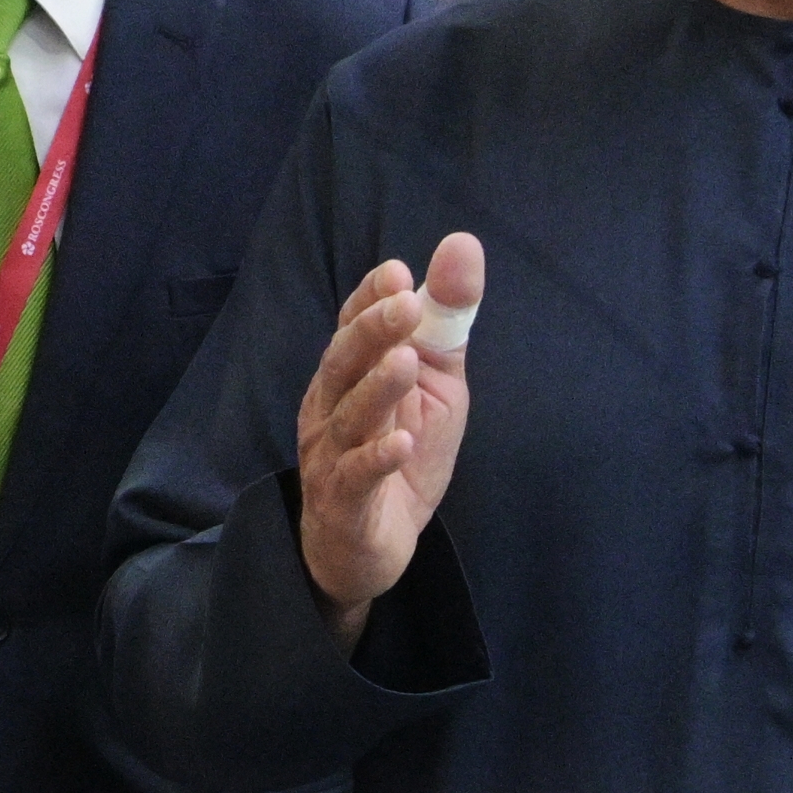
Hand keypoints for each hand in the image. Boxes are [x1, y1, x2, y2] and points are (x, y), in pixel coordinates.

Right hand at [298, 235, 483, 645]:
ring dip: (376, 390)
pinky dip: (378, 459)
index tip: (397, 272)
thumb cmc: (399, 455)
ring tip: (406, 362)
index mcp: (349, 376)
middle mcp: (330, 409)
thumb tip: (462, 245)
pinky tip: (402, 443)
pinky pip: (356, 478)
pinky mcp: (344, 504)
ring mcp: (331, 457)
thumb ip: (445, 324)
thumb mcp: (436, 385)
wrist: (369, 548)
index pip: (351, 328)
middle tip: (404, 302)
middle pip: (342, 364)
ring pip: (348, 418)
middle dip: (371, 332)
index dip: (368, 300)